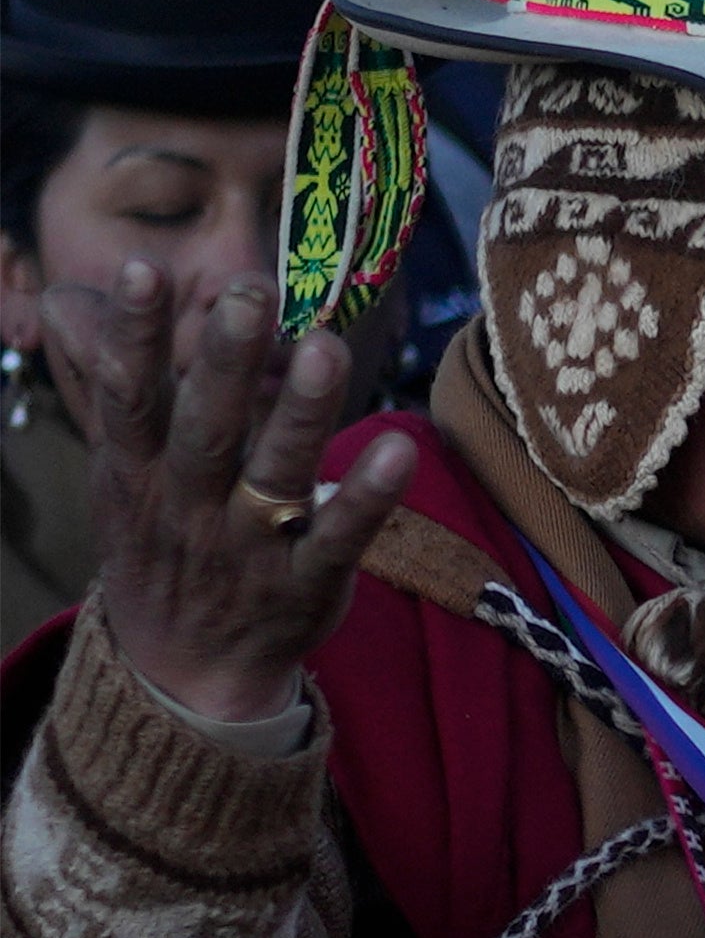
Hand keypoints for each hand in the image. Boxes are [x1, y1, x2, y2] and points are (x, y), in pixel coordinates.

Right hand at [57, 272, 413, 729]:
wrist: (182, 668)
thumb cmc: (158, 542)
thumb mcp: (118, 473)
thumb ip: (111, 388)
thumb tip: (70, 301)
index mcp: (137, 474)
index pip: (129, 397)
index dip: (133, 335)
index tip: (145, 269)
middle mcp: (188, 507)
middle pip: (206, 428)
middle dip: (227, 359)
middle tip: (251, 289)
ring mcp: (249, 548)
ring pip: (277, 476)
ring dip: (303, 413)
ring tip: (325, 345)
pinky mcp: (308, 583)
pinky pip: (341, 538)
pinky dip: (369, 497)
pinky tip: (401, 448)